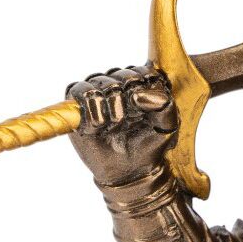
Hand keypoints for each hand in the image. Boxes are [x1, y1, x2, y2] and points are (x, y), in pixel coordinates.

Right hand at [66, 65, 177, 184]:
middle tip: (130, 122)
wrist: (129, 169)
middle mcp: (118, 80)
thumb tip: (139, 93)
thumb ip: (164, 106)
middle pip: (123, 76)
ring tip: (115, 125)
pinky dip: (92, 111)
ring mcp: (96, 89)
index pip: (144, 72)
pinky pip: (79, 91)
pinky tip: (99, 126)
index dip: (145, 93)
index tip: (146, 113)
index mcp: (142, 82)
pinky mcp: (76, 102)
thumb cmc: (149, 144)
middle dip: (128, 102)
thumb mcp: (166, 127)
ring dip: (111, 108)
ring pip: (101, 82)